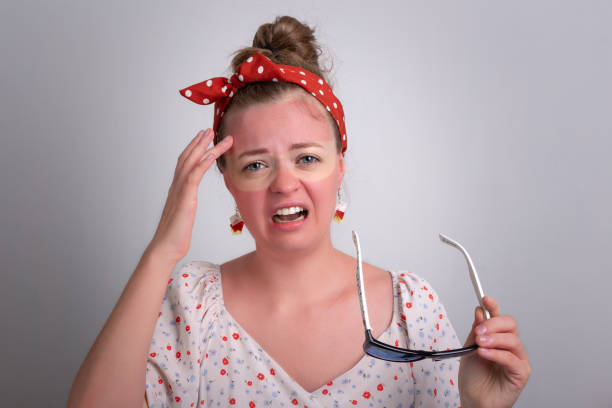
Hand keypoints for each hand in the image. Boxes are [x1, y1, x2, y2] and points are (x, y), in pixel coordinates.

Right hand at [147, 129, 232, 263]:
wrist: (165, 248)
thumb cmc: (175, 236)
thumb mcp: (184, 215)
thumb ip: (186, 204)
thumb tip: (189, 203)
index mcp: (177, 190)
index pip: (185, 163)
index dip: (193, 149)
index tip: (203, 138)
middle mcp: (177, 187)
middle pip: (188, 158)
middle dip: (198, 142)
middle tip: (209, 129)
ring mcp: (180, 191)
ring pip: (192, 163)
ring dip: (204, 147)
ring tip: (214, 136)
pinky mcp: (185, 199)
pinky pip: (194, 176)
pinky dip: (203, 163)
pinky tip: (211, 155)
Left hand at [458, 296, 530, 407]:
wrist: (473, 400)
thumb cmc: (473, 378)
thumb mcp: (469, 348)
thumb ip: (475, 330)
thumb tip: (480, 311)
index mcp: (497, 338)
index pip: (500, 317)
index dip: (494, 306)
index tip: (485, 299)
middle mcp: (510, 346)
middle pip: (510, 324)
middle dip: (493, 324)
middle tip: (478, 331)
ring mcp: (517, 359)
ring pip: (512, 339)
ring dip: (494, 339)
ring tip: (480, 344)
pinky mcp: (520, 373)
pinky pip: (512, 359)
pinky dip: (497, 354)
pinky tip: (484, 353)